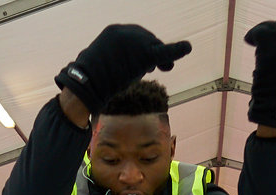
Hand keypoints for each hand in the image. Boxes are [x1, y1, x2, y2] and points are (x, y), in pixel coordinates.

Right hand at [55, 25, 191, 113]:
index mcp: (115, 31)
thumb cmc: (89, 79)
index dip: (144, 49)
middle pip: (149, 40)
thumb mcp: (103, 64)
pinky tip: (187, 48)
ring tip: (165, 68)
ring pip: (156, 47)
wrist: (88, 81)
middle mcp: (126, 31)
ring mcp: (136, 41)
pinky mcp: (145, 54)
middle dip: (155, 55)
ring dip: (161, 59)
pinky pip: (165, 52)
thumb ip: (117, 62)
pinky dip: (177, 50)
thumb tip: (124, 73)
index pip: (137, 36)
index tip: (148, 62)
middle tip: (162, 68)